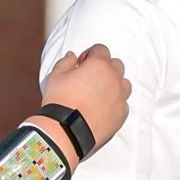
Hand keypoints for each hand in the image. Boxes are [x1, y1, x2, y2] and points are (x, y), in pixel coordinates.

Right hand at [39, 44, 130, 159]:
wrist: (66, 130)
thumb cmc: (59, 100)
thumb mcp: (56, 76)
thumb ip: (66, 61)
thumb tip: (73, 55)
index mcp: (99, 64)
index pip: (101, 49)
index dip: (90, 54)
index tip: (82, 64)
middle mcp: (114, 78)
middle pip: (116, 65)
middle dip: (105, 68)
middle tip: (90, 78)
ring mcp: (120, 96)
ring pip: (124, 84)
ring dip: (114, 84)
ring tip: (98, 94)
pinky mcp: (121, 114)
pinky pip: (123, 103)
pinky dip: (115, 103)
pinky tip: (102, 108)